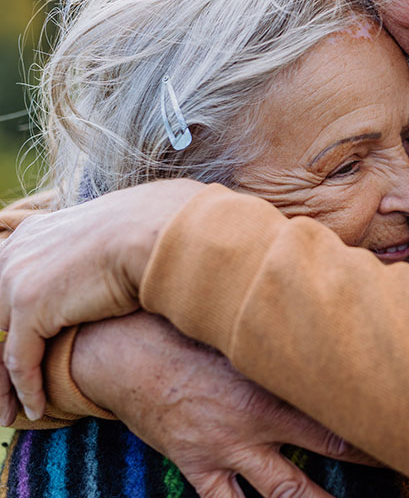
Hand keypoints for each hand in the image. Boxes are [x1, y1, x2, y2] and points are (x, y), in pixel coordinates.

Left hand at [0, 179, 204, 419]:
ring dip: (2, 387)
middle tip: (3, 394)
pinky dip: (27, 389)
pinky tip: (39, 410)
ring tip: (9, 415)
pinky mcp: (31, 304)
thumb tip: (103, 272)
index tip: (12, 354)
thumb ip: (86, 259)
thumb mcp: (104, 243)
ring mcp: (17, 279)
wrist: (155, 233)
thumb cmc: (147, 237)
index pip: (1, 292)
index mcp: (29, 237)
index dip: (3, 330)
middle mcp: (13, 255)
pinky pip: (20, 360)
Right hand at [73, 312, 377, 497]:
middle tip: (400, 466)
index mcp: (278, 376)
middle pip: (330, 447)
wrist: (123, 350)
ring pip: (285, 493)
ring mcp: (229, 449)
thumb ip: (287, 316)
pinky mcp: (198, 466)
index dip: (379, 413)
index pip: (343, 399)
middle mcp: (260, 419)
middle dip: (366, 458)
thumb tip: (332, 288)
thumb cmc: (188, 326)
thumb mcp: (241, 316)